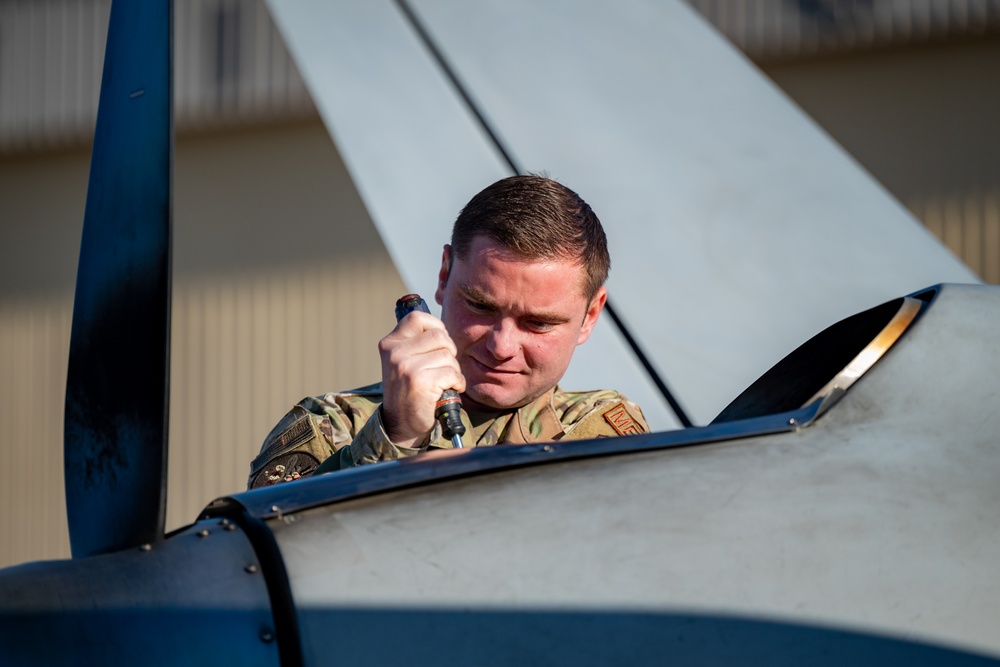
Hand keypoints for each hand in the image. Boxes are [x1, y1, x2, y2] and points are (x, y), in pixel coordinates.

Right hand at [378, 309, 465, 447]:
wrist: (401, 425)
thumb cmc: (408, 391)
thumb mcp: (403, 362)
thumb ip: (416, 344)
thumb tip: (442, 329)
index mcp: (390, 344)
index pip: (417, 318)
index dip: (436, 326)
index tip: (440, 343)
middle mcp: (395, 353)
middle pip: (439, 336)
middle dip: (450, 351)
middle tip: (444, 367)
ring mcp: (405, 367)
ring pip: (448, 356)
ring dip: (454, 370)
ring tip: (444, 382)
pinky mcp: (419, 382)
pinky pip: (452, 373)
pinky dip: (458, 383)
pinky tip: (448, 390)